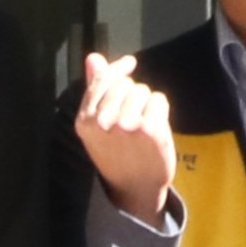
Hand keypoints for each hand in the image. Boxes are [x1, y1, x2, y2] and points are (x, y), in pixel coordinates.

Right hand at [70, 48, 176, 218]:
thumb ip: (96, 89)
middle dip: (132, 94)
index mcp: (85, 121)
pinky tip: (155, 128)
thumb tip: (93, 58)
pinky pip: (158, 100)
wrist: (135, 188)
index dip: (117, 68)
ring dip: (146, 103)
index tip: (129, 63)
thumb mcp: (98, 125)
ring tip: (142, 125)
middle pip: (125, 84)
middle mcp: (103, 122)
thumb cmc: (116, 153)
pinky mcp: (150, 129)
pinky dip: (160, 110)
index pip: (102, 80)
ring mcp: (127, 125)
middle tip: (132, 117)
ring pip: (142, 91)